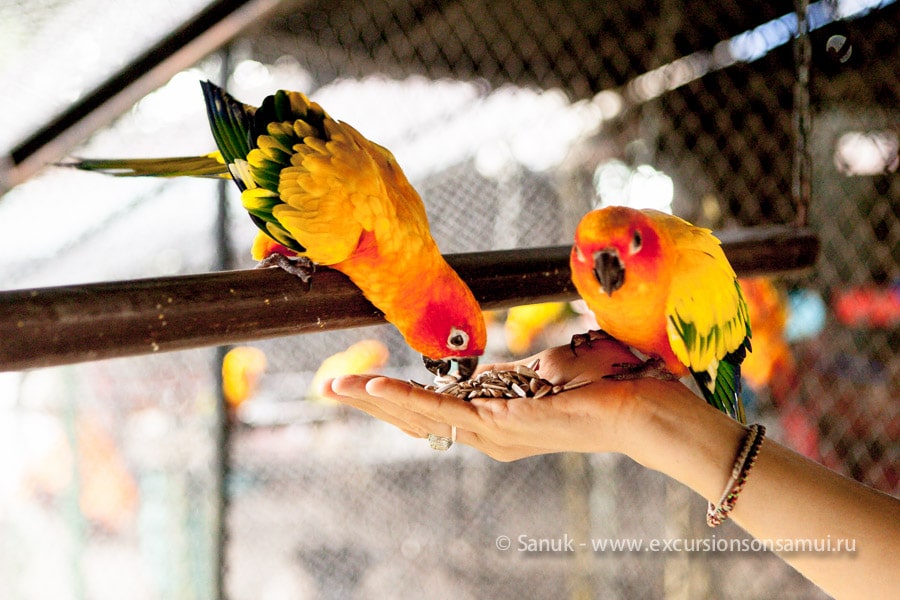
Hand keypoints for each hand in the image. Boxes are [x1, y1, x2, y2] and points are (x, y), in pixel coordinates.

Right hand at [321, 337, 702, 460]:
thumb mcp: (553, 367)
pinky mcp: (506, 424)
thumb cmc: (605, 384)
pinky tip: (378, 388)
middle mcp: (490, 433)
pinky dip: (408, 399)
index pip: (433, 409)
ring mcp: (496, 433)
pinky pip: (448, 411)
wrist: (644, 405)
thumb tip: (518, 360)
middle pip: (416, 417)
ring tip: (338, 386)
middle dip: (369, 400)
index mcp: (497, 419)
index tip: (359, 383)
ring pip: (423, 415)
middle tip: (326, 386)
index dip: (393, 397)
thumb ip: (526, 368)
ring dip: (376, 399)